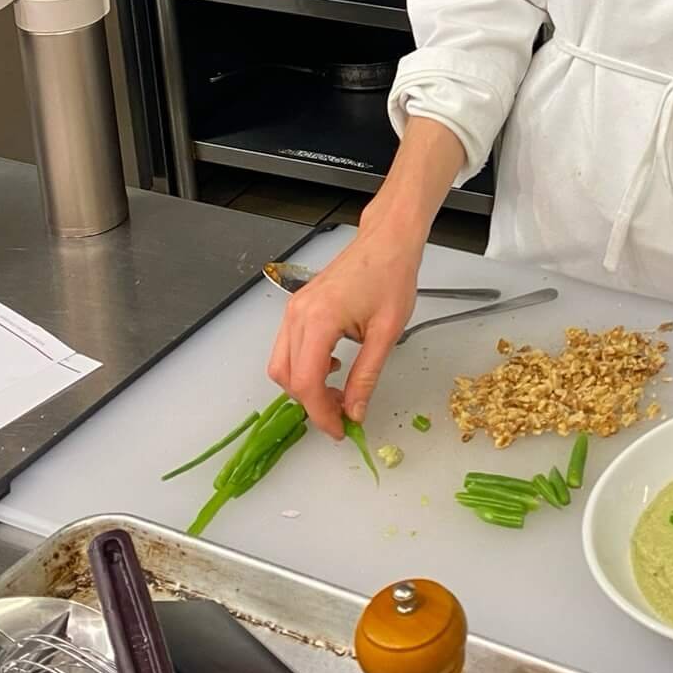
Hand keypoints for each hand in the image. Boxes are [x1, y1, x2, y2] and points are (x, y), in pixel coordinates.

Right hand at [266, 218, 420, 437]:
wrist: (387, 241)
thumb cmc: (391, 278)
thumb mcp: (386, 334)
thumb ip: (366, 377)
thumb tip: (354, 412)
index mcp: (319, 320)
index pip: (306, 383)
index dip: (321, 413)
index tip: (340, 430)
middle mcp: (297, 315)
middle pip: (287, 377)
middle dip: (311, 403)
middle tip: (342, 414)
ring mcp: (293, 309)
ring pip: (281, 364)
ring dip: (304, 386)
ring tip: (338, 392)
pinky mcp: (297, 307)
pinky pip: (287, 347)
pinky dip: (303, 366)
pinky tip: (332, 365)